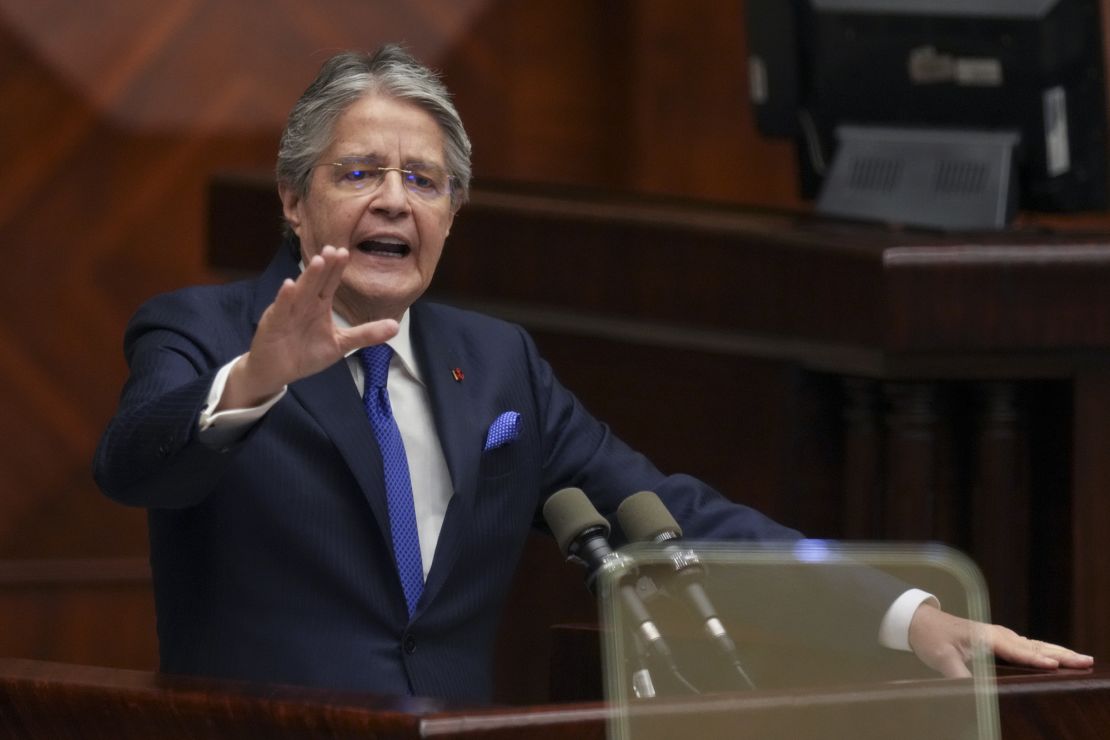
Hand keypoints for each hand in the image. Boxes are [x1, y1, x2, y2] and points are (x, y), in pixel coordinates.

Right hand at [220, 246, 398, 408]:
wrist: (277, 371)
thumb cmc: (307, 353)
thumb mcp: (341, 344)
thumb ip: (366, 334)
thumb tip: (396, 326)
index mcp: (319, 305)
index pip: (330, 283)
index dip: (337, 269)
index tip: (346, 252)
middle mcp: (304, 304)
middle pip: (316, 282)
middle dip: (325, 267)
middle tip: (334, 249)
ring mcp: (288, 312)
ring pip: (300, 292)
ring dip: (308, 277)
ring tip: (317, 261)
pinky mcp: (274, 323)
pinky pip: (281, 309)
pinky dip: (284, 298)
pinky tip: (289, 285)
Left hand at [908, 602, 1093, 677]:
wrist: (921, 621)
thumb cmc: (932, 638)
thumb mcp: (941, 658)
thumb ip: (957, 673)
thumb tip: (970, 689)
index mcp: (987, 636)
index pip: (1016, 650)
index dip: (1035, 658)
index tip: (1054, 664)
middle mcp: (998, 634)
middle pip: (1034, 646)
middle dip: (1060, 653)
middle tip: (1086, 661)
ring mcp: (1000, 636)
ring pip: (1035, 645)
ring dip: (1059, 652)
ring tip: (1082, 659)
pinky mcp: (999, 640)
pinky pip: (1028, 646)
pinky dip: (1046, 651)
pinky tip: (1057, 657)